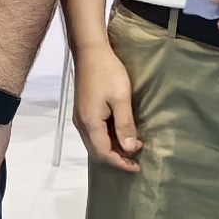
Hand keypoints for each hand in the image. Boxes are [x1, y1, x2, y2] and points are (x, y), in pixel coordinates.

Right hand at [73, 40, 142, 171]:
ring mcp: (81, 118)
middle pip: (98, 151)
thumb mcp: (121, 98)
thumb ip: (125, 125)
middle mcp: (82, 124)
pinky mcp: (84, 111)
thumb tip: (129, 149)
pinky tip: (121, 133)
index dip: (120, 163)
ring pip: (96, 143)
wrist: (90, 52)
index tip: (137, 165)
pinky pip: (95, 133)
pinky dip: (108, 138)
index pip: (104, 153)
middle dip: (117, 157)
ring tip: (132, 146)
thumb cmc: (107, 72)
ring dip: (113, 148)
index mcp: (90, 123)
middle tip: (137, 157)